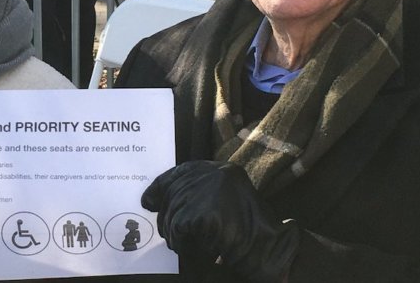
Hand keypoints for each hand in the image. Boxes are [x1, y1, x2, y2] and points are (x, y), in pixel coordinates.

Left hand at [142, 161, 298, 281]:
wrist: (270, 248)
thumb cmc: (250, 230)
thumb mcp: (224, 201)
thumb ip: (196, 194)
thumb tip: (152, 200)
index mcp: (219, 170)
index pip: (176, 173)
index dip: (160, 189)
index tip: (149, 200)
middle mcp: (212, 174)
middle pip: (171, 198)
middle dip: (169, 220)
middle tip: (178, 236)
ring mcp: (208, 192)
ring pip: (172, 216)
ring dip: (179, 236)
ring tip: (197, 244)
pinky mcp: (202, 214)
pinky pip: (178, 232)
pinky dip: (184, 244)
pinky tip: (201, 248)